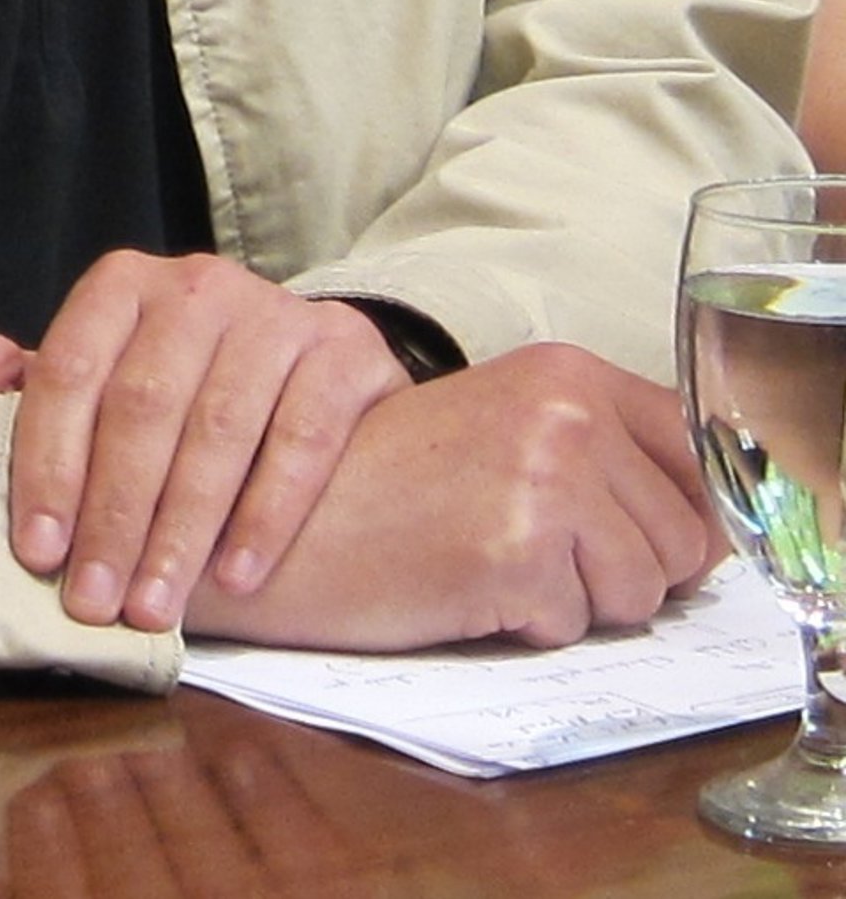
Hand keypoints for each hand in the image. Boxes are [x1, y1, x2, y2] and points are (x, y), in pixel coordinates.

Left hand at [0, 250, 409, 631]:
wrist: (314, 364)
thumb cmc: (181, 383)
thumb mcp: (103, 370)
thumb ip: (28, 379)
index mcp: (125, 285)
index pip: (71, 372)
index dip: (49, 464)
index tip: (38, 552)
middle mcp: (199, 287)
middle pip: (144, 406)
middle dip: (115, 514)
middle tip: (94, 602)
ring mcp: (277, 315)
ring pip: (221, 429)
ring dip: (182, 529)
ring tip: (156, 609)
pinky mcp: (343, 353)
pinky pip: (302, 440)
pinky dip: (267, 514)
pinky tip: (239, 579)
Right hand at [182, 342, 725, 650]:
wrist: (283, 512)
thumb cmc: (390, 481)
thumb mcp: (505, 431)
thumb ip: (604, 450)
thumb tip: (713, 525)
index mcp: (566, 370)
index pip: (697, 452)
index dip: (675, 515)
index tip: (622, 533)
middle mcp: (566, 409)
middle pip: (686, 537)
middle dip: (624, 570)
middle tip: (528, 550)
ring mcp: (545, 476)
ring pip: (642, 590)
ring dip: (577, 602)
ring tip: (489, 561)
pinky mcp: (516, 549)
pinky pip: (575, 627)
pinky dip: (524, 625)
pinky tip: (459, 583)